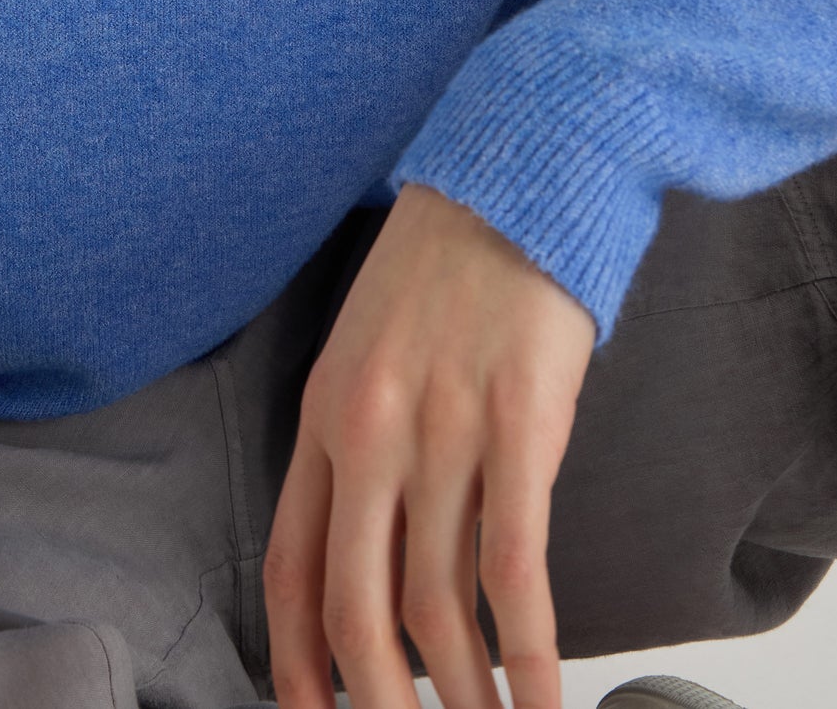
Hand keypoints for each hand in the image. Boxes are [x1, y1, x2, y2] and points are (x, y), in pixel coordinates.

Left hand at [263, 182, 595, 708]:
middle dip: (383, 705)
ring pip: (439, 605)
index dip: (298, 665)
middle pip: (357, 608)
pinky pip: (514, 565)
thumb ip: (359, 444)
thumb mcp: (368, 348)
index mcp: (324, 415)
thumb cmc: (445, 267)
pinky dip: (531, 650)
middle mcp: (370, 432)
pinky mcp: (517, 423)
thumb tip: (376, 558)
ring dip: (467, 696)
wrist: (515, 179)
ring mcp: (443, 429)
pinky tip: (546, 695)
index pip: (289, 570)